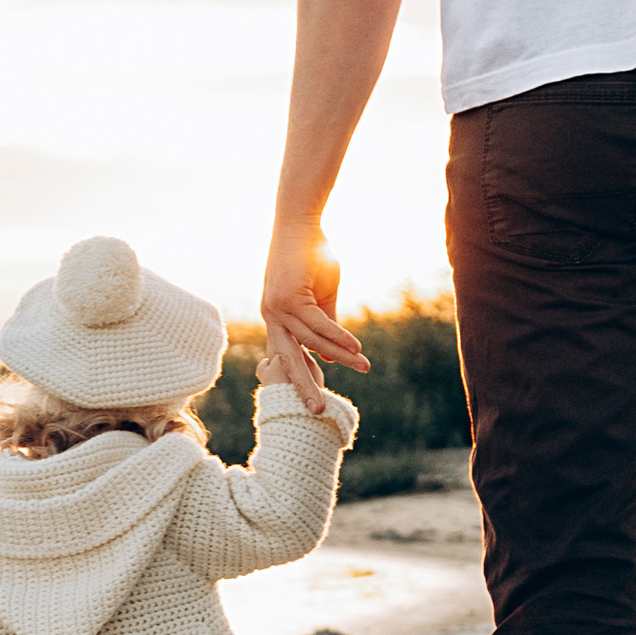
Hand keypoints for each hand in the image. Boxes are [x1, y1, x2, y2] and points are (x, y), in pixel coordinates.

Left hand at [258, 218, 370, 399]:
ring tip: (363, 367)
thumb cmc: (311, 256)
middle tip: (318, 410)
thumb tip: (332, 355)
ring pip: (312, 342)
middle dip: (305, 386)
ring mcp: (278, 308)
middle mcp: (272, 317)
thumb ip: (325, 323)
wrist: (300, 224)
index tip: (315, 398)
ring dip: (340, 356)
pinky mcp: (290, 297)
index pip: (287, 356)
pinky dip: (338, 337)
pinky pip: (319, 324)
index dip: (302, 377)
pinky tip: (355, 348)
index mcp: (276, 319)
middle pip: (290, 360)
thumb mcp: (321, 294)